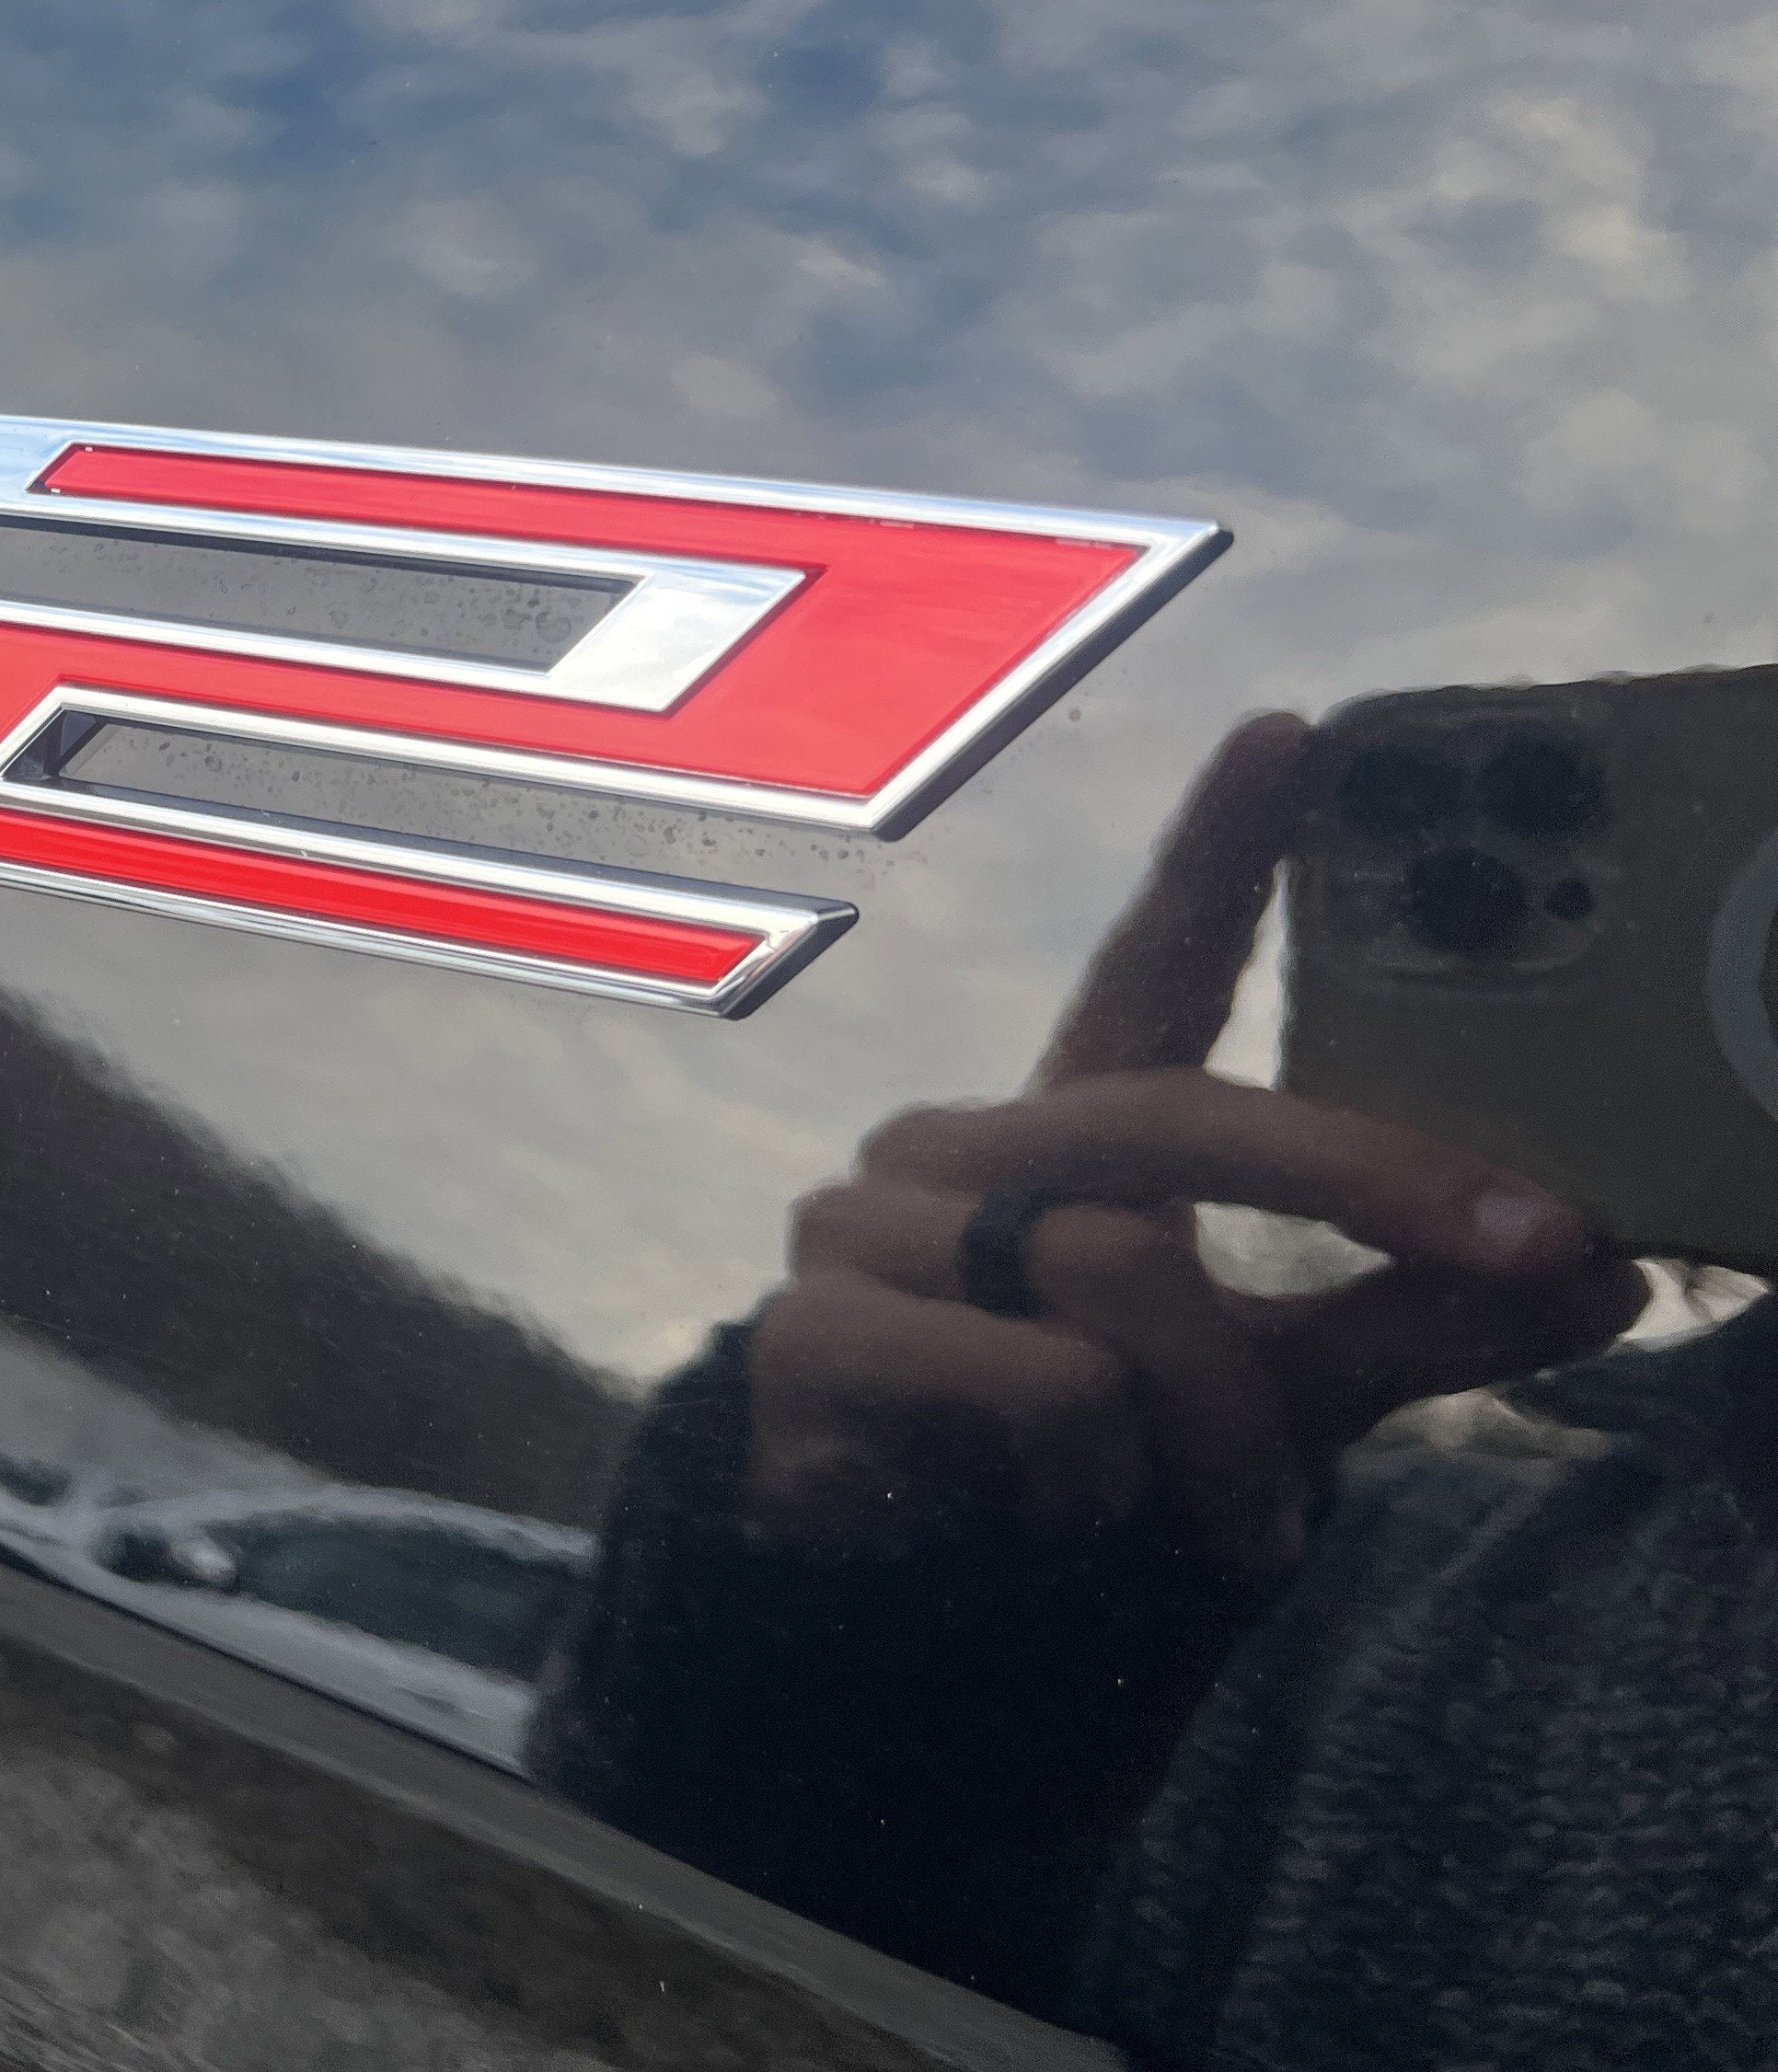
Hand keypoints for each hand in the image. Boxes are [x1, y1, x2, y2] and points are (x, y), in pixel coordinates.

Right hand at [744, 714, 1649, 1576]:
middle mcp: (951, 1153)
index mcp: (1062, 1149)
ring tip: (1189, 1523)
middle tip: (1535, 1251)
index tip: (1296, 736)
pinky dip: (1084, 1479)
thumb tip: (1603, 1268)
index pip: (1139, 976)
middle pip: (1179, 1116)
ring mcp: (861, 1232)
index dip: (1215, 858)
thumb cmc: (1080, 1505)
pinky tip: (1031, 1521)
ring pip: (1120, 1276)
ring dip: (1210, 1431)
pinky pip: (1033, 1381)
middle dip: (1375, 1181)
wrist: (908, 1676)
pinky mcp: (809, 1333)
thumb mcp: (1278, 1408)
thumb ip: (1411, 1327)